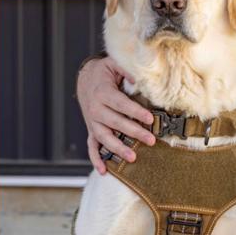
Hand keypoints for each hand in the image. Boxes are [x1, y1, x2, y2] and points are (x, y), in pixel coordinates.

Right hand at [76, 56, 154, 173]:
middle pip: (115, 123)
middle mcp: (96, 109)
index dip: (135, 112)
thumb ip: (127, 70)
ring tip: (133, 157)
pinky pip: (91, 146)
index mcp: (103, 93)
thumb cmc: (104, 72)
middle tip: (151, 140)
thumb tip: (138, 80)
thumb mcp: (114, 64)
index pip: (121, 104)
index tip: (149, 118)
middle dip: (133, 132)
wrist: (85, 79)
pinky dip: (96, 159)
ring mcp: (92, 122)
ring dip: (117, 149)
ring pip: (104, 137)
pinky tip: (104, 170)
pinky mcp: (91, 129)